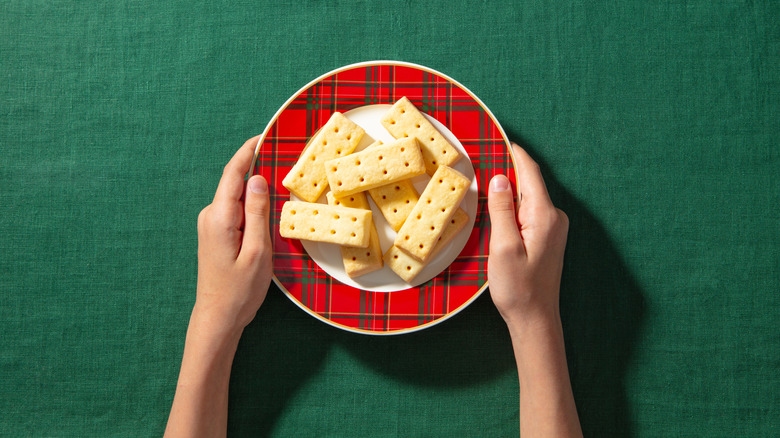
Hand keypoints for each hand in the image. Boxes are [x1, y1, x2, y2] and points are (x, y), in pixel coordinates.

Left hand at [195, 136, 272, 333]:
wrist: (217, 317)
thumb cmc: (239, 290)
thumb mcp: (257, 251)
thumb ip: (256, 213)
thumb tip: (257, 179)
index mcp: (219, 217)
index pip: (233, 174)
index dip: (247, 151)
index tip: (263, 136)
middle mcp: (210, 216)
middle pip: (235, 182)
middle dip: (255, 167)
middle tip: (280, 156)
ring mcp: (211, 225)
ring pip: (236, 197)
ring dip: (254, 189)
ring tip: (278, 183)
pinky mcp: (215, 233)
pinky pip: (235, 210)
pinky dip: (251, 205)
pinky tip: (266, 208)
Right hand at [487, 143, 581, 436]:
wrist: (535, 319)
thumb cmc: (518, 287)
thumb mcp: (503, 246)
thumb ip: (502, 209)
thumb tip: (498, 178)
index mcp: (544, 216)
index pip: (529, 172)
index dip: (513, 152)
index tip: (498, 135)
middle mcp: (554, 217)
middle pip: (528, 182)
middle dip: (507, 168)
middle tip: (483, 155)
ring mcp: (553, 227)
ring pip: (527, 197)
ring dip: (508, 189)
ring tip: (485, 180)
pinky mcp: (547, 237)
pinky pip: (528, 211)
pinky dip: (513, 204)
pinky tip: (497, 207)